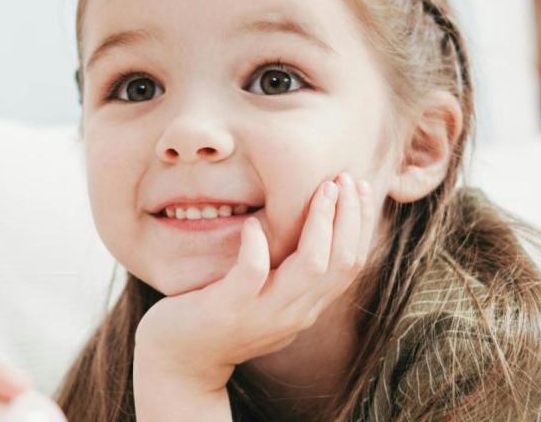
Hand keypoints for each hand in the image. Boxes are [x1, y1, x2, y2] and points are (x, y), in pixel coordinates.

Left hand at [133, 172, 375, 391]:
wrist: (178, 364)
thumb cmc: (219, 317)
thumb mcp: (266, 296)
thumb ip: (289, 272)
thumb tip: (309, 226)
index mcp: (307, 307)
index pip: (351, 264)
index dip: (361, 223)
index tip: (362, 187)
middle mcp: (294, 313)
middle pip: (342, 262)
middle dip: (351, 216)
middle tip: (346, 177)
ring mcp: (263, 313)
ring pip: (312, 266)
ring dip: (322, 223)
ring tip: (321, 188)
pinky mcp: (227, 309)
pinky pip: (252, 273)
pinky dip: (257, 245)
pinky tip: (252, 223)